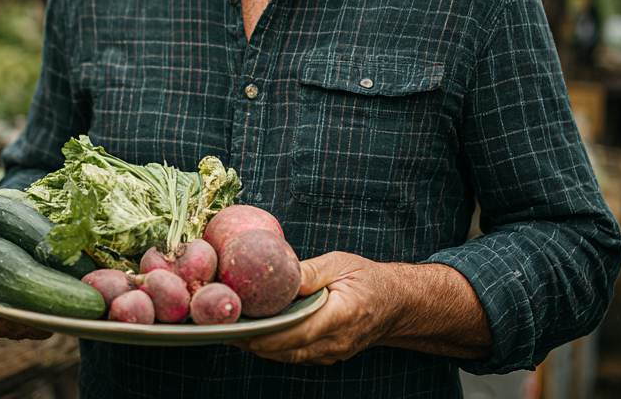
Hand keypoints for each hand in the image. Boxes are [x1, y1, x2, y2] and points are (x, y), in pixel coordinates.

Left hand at [228, 251, 396, 365]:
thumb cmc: (370, 280)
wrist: (397, 305)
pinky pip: (295, 355)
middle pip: (286, 349)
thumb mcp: (343, 264)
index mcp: (341, 316)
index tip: (239, 325)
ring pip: (288, 356)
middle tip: (223, 327)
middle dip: (253, 341)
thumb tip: (282, 274)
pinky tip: (254, 334)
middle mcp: (335, 341)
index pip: (297, 331)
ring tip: (231, 330)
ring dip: (259, 346)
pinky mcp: (326, 355)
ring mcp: (331, 352)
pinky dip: (273, 347)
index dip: (265, 332)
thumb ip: (311, 272)